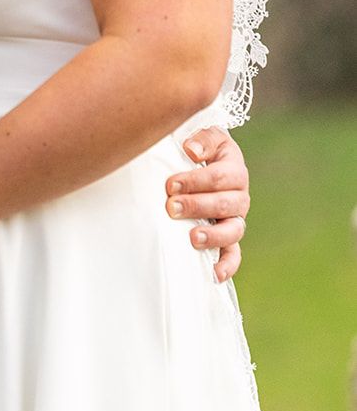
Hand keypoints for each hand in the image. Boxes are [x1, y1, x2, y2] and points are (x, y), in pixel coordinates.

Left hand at [166, 125, 249, 283]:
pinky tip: (213, 274)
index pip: (221, 176)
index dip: (197, 181)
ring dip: (213, 235)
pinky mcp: (228, 238)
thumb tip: (191, 150)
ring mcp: (235, 219)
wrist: (199, 162)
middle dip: (198, 205)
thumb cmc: (196, 148)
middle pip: (226, 203)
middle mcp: (239, 195)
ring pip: (233, 230)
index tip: (170, 185)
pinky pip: (233, 255)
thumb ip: (202, 139)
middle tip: (171, 207)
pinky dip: (227, 265)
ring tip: (192, 237)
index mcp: (234, 168)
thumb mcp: (203, 136)